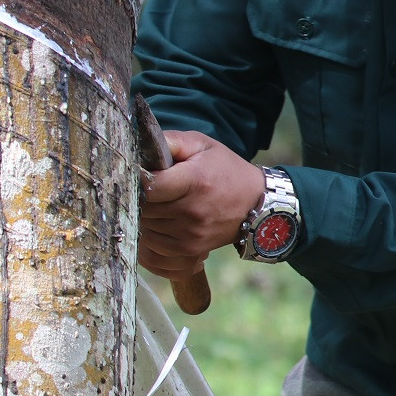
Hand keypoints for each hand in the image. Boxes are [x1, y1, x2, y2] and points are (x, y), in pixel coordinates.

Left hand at [139, 130, 264, 281]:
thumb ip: (172, 141)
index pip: (148, 186)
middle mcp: (192, 212)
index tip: (143, 175)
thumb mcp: (203, 145)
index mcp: (195, 181)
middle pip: (143, 210)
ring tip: (157, 208)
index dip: (139, 179)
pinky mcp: (191, 251)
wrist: (256, 203)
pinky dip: (149, 244)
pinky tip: (157, 230)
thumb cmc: (225, 170)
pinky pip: (154, 255)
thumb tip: (142, 143)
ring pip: (145, 231)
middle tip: (150, 191)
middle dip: (140, 200)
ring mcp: (191, 235)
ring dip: (145, 221)